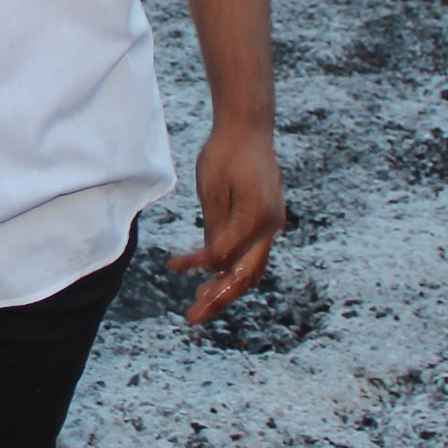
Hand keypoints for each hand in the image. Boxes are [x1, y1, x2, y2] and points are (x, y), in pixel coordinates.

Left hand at [169, 116, 284, 323]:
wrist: (248, 129)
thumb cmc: (225, 153)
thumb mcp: (212, 186)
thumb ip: (215, 224)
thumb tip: (211, 261)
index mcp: (257, 213)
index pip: (226, 253)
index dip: (199, 264)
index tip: (174, 266)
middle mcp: (271, 225)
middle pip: (246, 274)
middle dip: (219, 298)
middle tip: (192, 318)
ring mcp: (273, 226)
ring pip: (251, 269)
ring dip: (225, 289)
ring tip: (198, 305)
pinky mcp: (267, 224)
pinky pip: (251, 255)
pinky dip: (232, 270)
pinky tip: (209, 280)